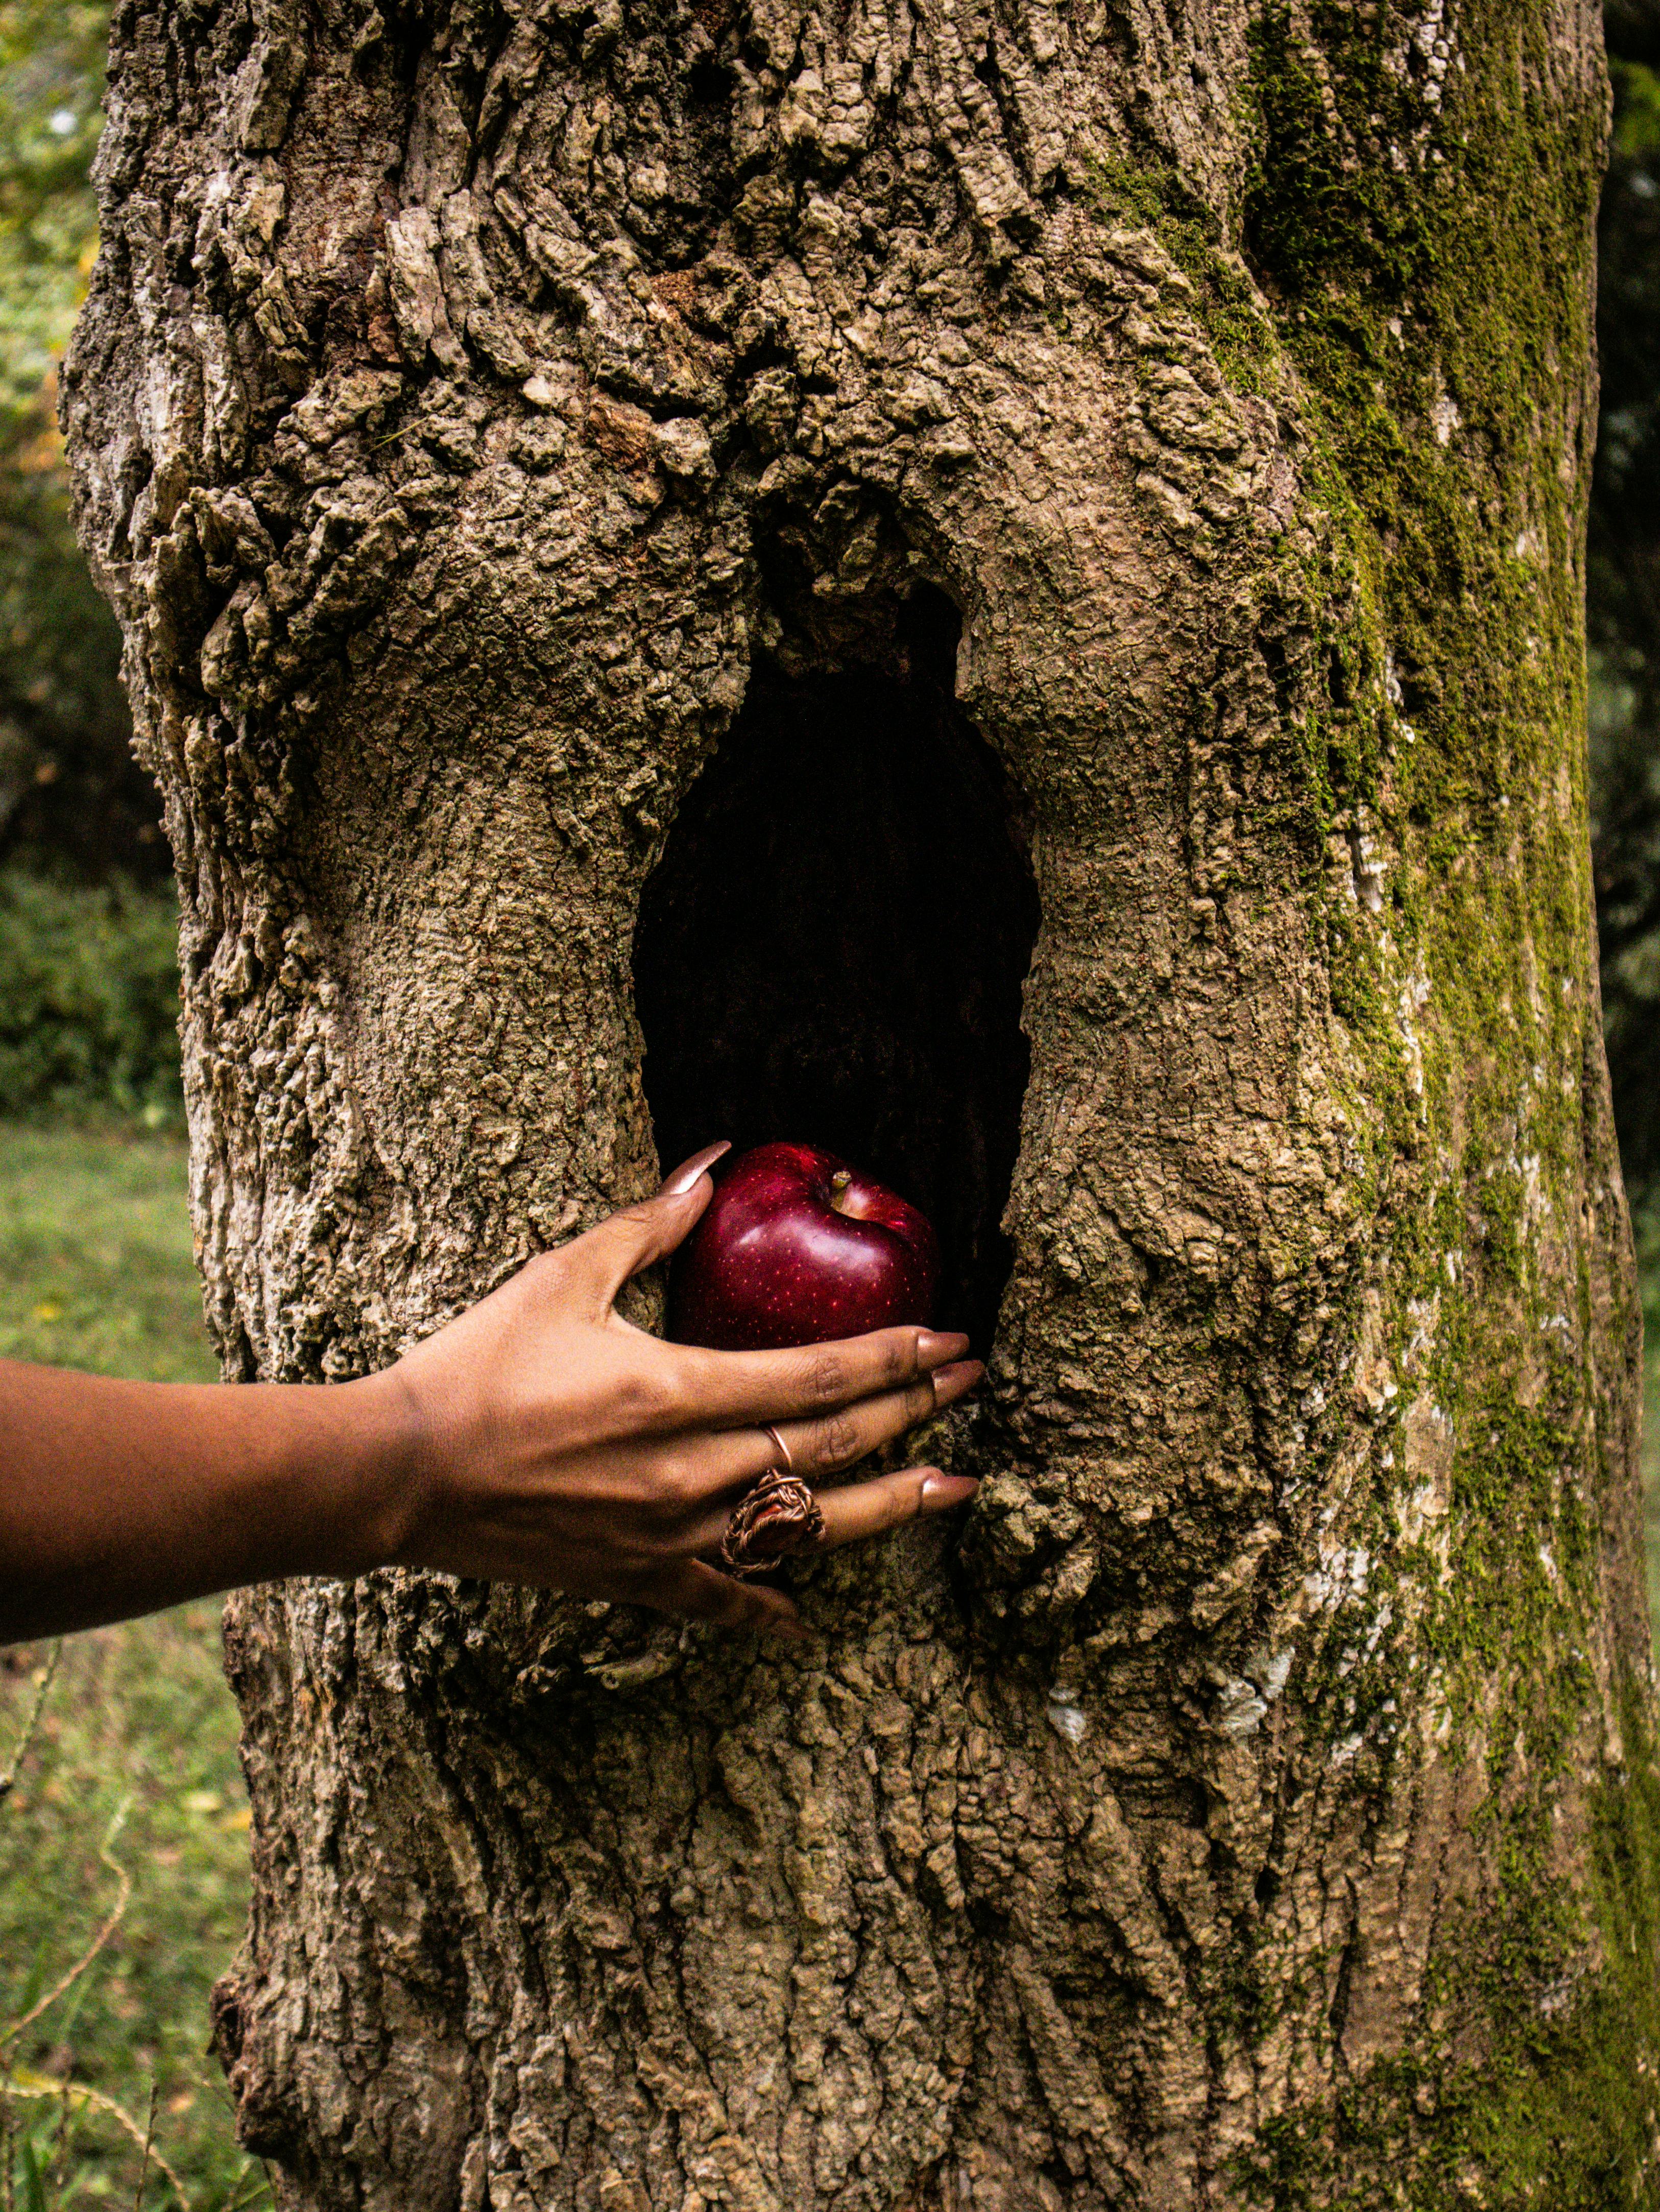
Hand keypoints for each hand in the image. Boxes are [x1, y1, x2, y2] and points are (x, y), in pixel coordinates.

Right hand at [373, 1144, 982, 1639]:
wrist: (400, 1476)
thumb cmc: (478, 1367)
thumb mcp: (564, 1277)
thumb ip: (649, 1226)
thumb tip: (713, 1166)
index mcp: (681, 1391)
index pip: (823, 1373)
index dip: (896, 1357)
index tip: (950, 1340)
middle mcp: (692, 1472)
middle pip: (834, 1442)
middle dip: (914, 1412)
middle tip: (972, 1387)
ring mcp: (670, 1535)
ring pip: (807, 1525)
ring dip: (890, 1504)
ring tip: (955, 1488)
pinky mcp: (637, 1578)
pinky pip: (722, 1598)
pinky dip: (768, 1603)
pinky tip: (807, 1615)